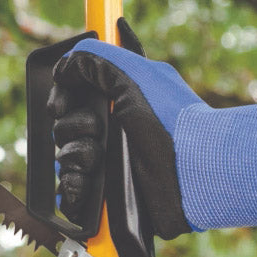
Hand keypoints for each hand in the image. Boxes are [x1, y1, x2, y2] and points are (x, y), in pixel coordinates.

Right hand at [47, 20, 256, 238]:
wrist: (197, 175)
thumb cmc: (172, 121)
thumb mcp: (134, 76)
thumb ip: (96, 60)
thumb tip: (64, 67)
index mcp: (119, 100)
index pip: (73, 94)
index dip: (62, 97)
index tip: (59, 105)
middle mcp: (113, 130)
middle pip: (64, 127)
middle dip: (71, 129)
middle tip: (95, 131)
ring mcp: (111, 164)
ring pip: (65, 159)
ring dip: (73, 158)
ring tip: (96, 160)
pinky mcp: (109, 196)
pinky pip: (72, 193)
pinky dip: (72, 188)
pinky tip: (85, 184)